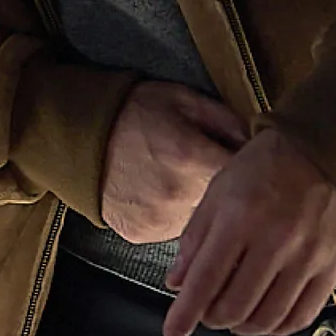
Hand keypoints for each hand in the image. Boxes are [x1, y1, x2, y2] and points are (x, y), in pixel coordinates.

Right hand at [98, 81, 248, 243]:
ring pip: (204, 224)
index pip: (246, 179)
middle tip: (220, 173)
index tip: (256, 168)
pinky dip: (179, 217)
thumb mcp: (184, 100)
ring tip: (189, 182)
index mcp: (191, 157)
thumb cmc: (132, 112)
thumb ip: (227, 121)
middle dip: (232, 194)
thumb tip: (258, 144)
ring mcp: (159, 220)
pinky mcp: (143, 235)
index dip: (255, 173)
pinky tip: (167, 195)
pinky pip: (177, 231)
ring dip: (205, 208)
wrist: (77, 136)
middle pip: (229, 208)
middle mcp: (177, 196)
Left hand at [163, 122, 335, 335]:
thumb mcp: (219, 191)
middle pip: (235, 307)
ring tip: (234, 315)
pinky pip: (301, 316)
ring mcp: (307, 257)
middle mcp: (275, 241)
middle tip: (207, 312)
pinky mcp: (332, 268)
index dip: (185, 314)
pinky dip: (277, 327)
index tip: (174, 333)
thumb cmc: (266, 167)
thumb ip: (196, 239)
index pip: (205, 280)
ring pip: (267, 318)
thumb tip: (177, 284)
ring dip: (242, 326)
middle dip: (212, 318)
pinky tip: (266, 317)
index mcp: (240, 218)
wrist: (325, 151)